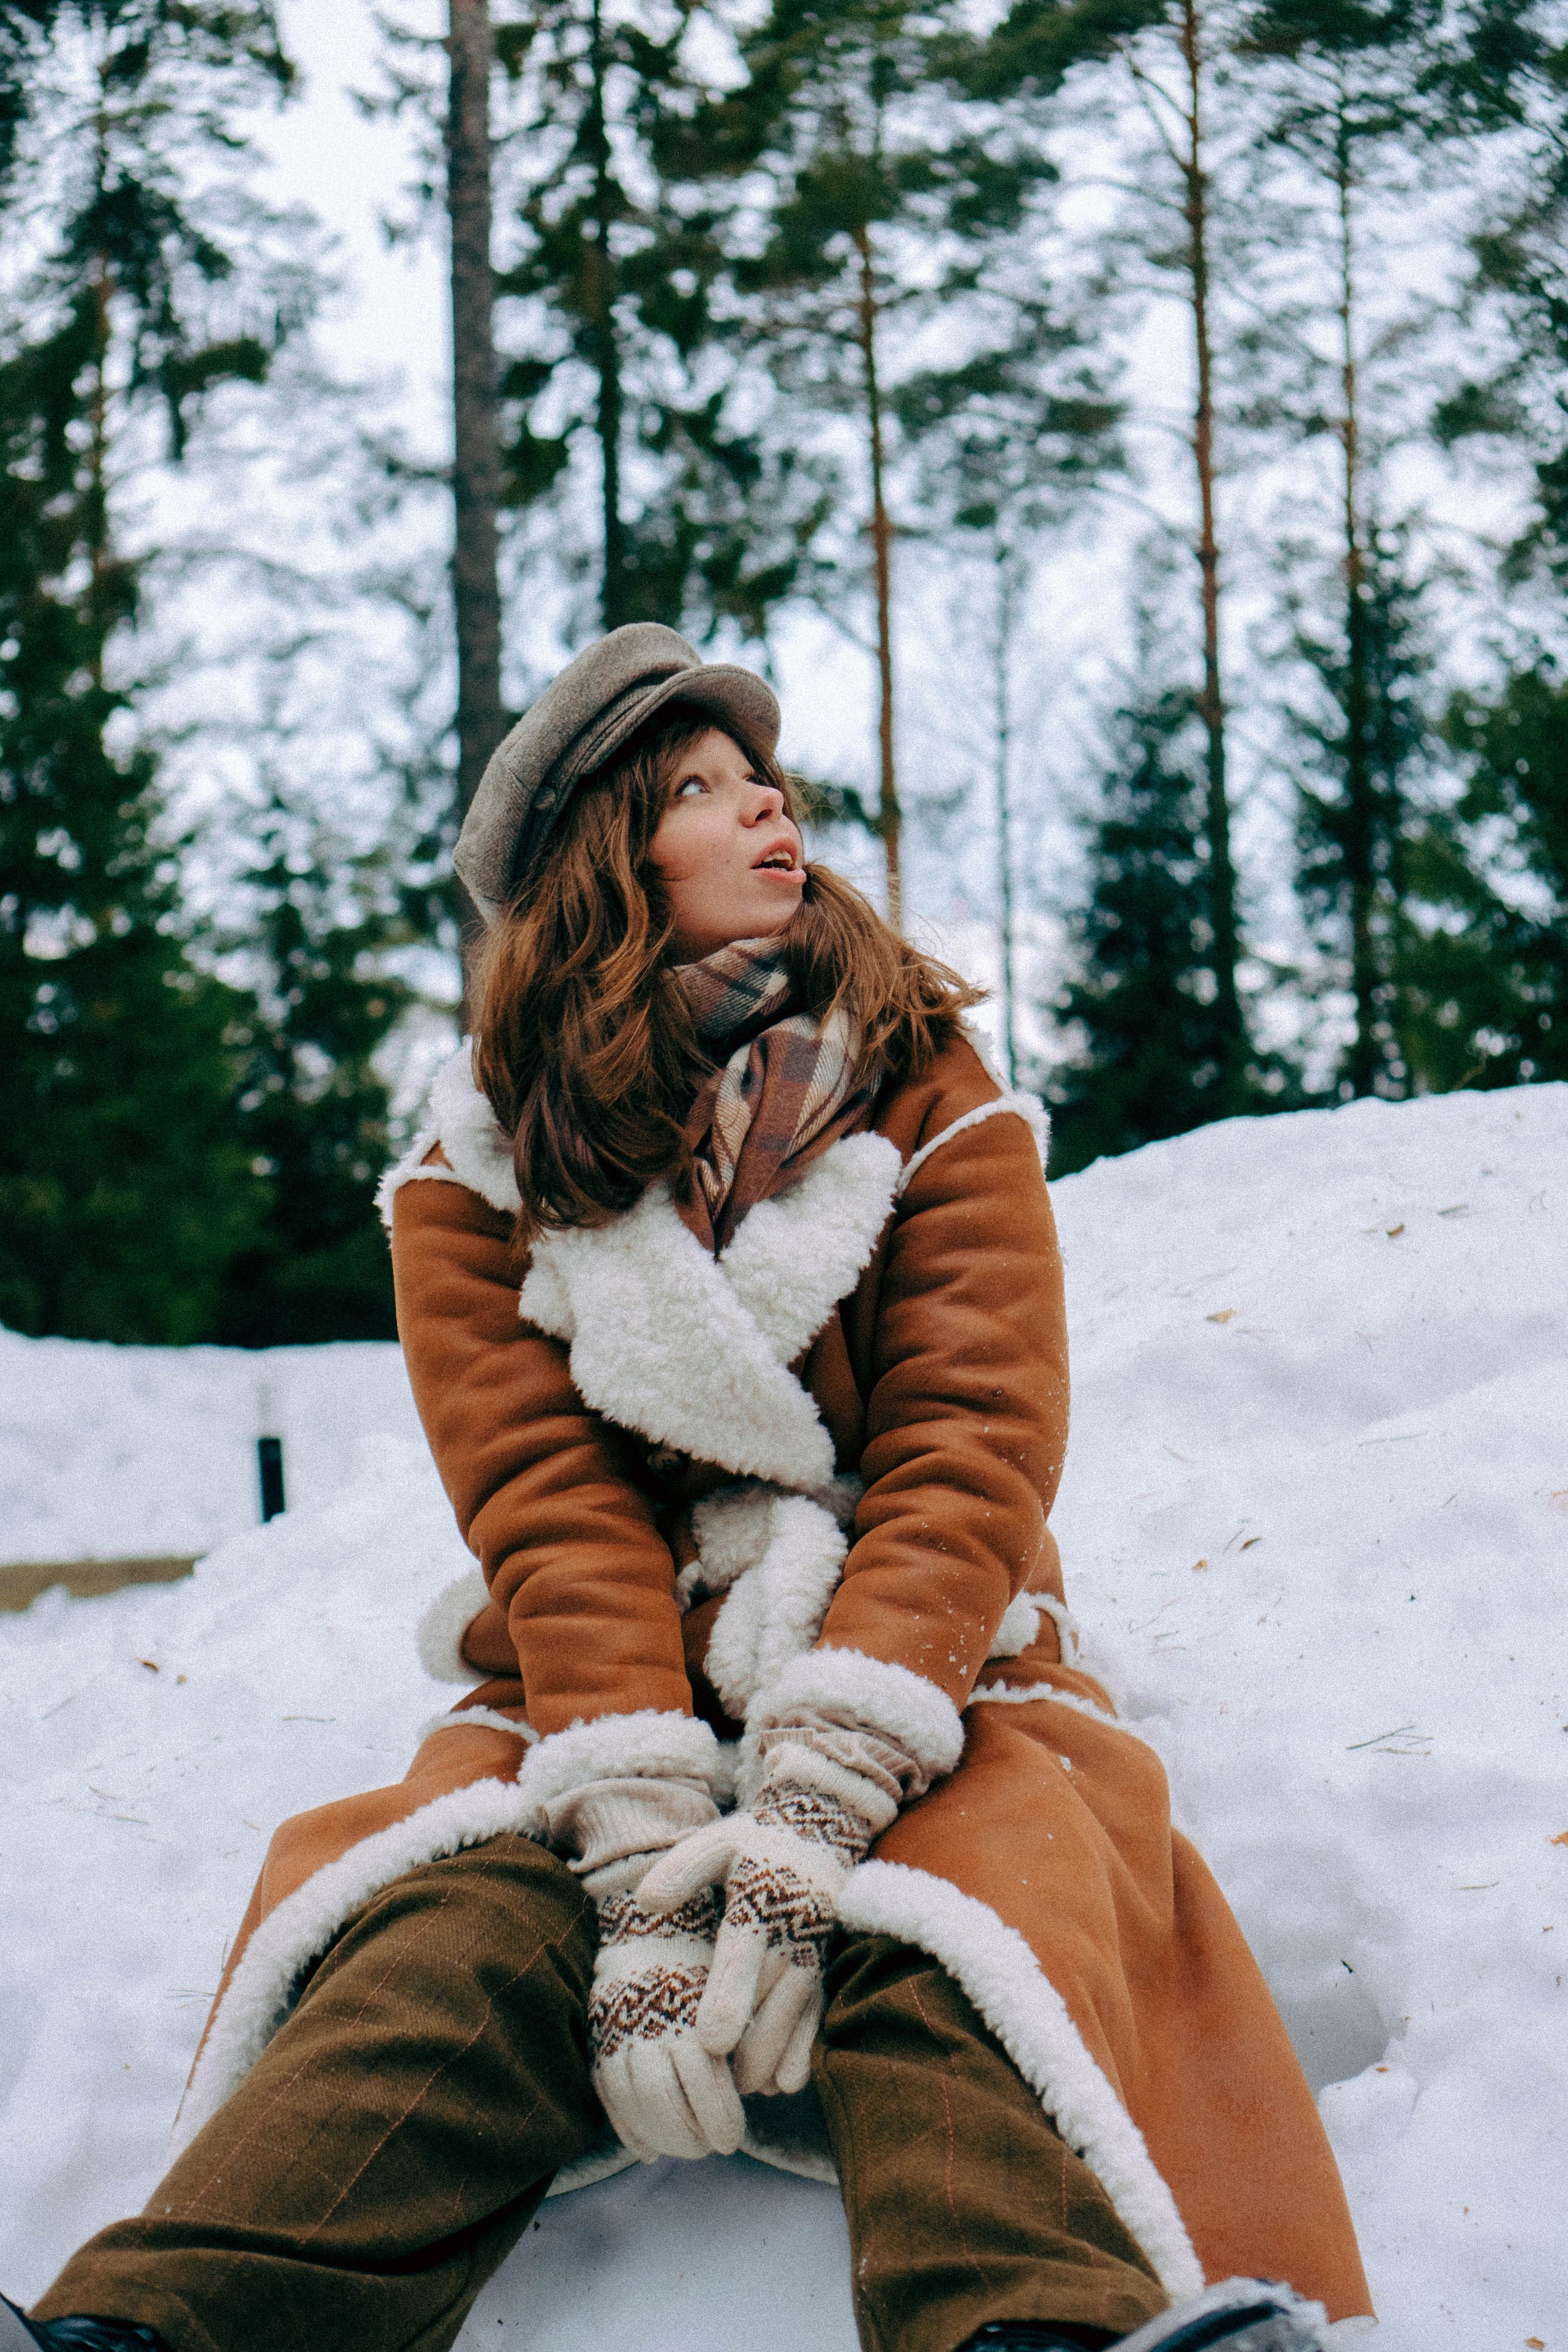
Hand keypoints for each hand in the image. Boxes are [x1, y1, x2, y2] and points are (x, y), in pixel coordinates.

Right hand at [587, 1885, 745, 2160]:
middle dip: (687, 2134)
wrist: (651, 1932)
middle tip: (706, 2150)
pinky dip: (626, 2127)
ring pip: (633, 2098)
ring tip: (683, 2149)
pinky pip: (607, 2093)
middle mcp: (652, 2024)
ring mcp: (620, 2033)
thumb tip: (768, 2089)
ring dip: (659, 2135)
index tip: (732, 2141)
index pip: (703, 2080)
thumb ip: (742, 2035)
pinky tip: (647, 2150)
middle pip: (663, 2097)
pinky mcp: (600, 2039)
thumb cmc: (705, 1969)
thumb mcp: (729, 1992)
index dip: (718, 2118)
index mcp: (690, 2013)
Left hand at [637, 1778, 873, 2096]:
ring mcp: (815, 1944)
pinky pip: (818, 2010)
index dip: (728, 1997)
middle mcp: (793, 1924)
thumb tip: (645, 1900)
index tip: (711, 2042)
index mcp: (760, 1895)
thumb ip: (682, 1869)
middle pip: (773, 1994)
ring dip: (775, 2052)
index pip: (742, 1952)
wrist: (820, 1826)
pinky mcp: (825, 1959)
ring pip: (797, 2009)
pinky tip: (786, 2082)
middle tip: (723, 2084)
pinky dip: (803, 2047)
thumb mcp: (717, 1841)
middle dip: (751, 2043)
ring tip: (747, 2089)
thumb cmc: (753, 1841)